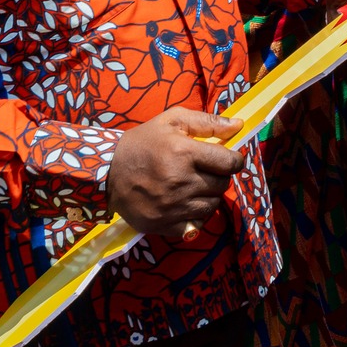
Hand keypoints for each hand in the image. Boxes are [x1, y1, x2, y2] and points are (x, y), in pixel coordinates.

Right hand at [105, 107, 245, 234]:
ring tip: (194, 186)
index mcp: (184, 153)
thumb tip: (239, 126)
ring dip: (208, 196)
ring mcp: (173, 206)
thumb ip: (208, 122)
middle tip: (205, 171)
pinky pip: (196, 226)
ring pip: (212, 206)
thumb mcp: (172, 120)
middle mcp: (181, 182)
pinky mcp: (164, 225)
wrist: (107, 171)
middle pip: (222, 185)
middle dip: (218, 176)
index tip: (228, 159)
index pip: (229, 163)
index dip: (234, 160)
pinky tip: (185, 204)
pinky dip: (195, 216)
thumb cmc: (143, 142)